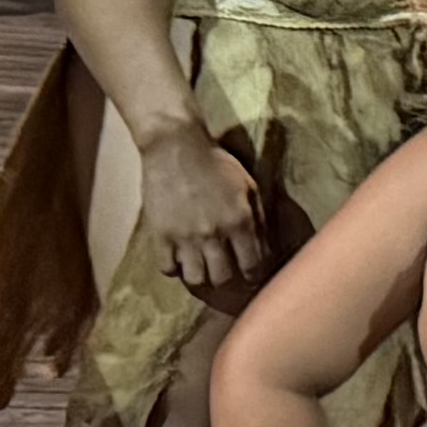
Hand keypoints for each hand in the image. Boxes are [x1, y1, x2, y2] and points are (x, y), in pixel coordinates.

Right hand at [129, 116, 272, 300]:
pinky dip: (175, 268)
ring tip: (203, 269)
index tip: (252, 276)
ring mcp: (185, 237)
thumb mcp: (248, 187)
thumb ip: (259, 219)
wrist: (176, 147)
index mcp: (240, 222)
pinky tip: (180, 259)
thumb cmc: (216, 163)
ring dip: (201, 277)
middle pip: (223, 278)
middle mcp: (214, 234)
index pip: (252, 265)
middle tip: (227, 274)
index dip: (254, 275)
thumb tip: (266, 248)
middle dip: (228, 280)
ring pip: (195, 279)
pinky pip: (167, 268)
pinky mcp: (161, 235)